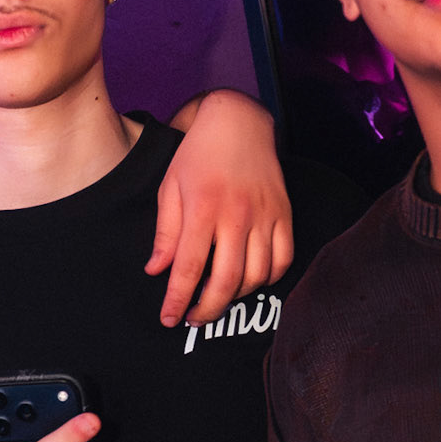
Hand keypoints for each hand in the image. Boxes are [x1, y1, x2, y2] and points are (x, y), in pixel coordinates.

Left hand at [148, 88, 293, 327]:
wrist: (238, 122)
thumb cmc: (198, 155)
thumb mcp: (170, 188)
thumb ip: (165, 233)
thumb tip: (156, 271)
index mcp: (203, 208)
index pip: (189, 267)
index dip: (178, 299)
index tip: (169, 318)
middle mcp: (237, 214)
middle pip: (226, 280)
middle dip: (208, 309)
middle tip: (194, 319)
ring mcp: (265, 215)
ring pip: (257, 275)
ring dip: (236, 296)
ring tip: (218, 298)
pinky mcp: (284, 214)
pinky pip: (283, 260)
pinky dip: (267, 279)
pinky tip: (249, 280)